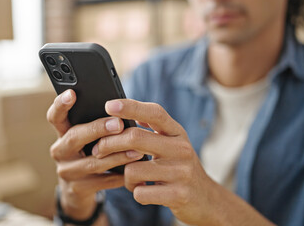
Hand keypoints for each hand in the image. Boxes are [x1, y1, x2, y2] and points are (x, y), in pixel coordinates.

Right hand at [46, 90, 144, 220]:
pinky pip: (102, 181)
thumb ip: (96, 124)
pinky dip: (120, 175)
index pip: (55, 116)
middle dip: (98, 129)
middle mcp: (60, 151)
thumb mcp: (87, 138)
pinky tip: (135, 170)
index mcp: (62, 133)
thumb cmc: (89, 153)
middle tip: (119, 124)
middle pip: (74, 137)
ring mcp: (67, 171)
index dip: (61, 104)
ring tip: (137, 150)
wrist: (78, 190)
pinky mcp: (77, 189)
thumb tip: (121, 109)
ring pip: (93, 162)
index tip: (72, 93)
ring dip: (116, 155)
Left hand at [91, 99, 223, 224]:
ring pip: (133, 169)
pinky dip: (135, 192)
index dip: (130, 107)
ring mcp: (181, 172)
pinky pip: (140, 192)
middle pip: (135, 138)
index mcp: (177, 132)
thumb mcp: (172, 143)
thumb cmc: (179, 167)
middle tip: (98, 149)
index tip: (109, 105)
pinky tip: (143, 190)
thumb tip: (122, 112)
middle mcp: (181, 149)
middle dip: (109, 143)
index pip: (154, 113)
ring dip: (125, 176)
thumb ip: (152, 129)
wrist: (206, 198)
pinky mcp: (178, 194)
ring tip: (132, 178)